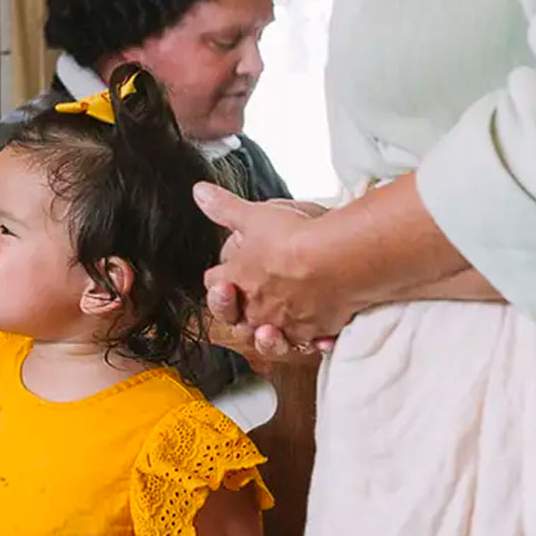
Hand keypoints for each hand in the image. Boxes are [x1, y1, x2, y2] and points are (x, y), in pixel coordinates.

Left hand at [194, 185, 357, 355]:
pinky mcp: (315, 330)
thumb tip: (200, 192)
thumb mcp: (254, 216)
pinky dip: (313, 341)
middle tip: (251, 301)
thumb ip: (225, 208)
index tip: (225, 276)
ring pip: (270, 340)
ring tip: (272, 329)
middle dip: (240, 313)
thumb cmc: (293, 237)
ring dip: (270, 336)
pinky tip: (321, 338)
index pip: (215, 284)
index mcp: (236, 281)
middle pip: (238, 320)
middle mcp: (257, 308)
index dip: (219, 280)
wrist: (336, 258)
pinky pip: (310, 343)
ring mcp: (285, 323)